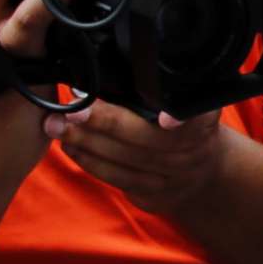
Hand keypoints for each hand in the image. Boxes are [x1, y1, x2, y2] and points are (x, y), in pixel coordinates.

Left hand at [56, 102, 232, 213]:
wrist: (205, 176)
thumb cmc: (187, 129)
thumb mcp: (193, 107)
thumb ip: (168, 93)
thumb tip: (119, 67)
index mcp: (202, 123)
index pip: (194, 118)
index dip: (179, 118)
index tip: (165, 119)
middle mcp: (191, 152)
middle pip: (146, 139)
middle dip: (105, 124)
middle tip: (71, 112)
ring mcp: (172, 178)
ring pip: (126, 161)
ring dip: (87, 143)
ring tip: (56, 127)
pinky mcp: (153, 196)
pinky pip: (117, 179)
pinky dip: (90, 162)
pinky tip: (70, 146)